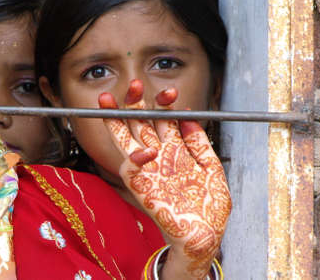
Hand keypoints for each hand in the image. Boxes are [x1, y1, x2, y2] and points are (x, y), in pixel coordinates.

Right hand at [98, 79, 231, 278]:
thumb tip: (189, 117)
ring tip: (108, 100)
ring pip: (125, 139)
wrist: (205, 234)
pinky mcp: (141, 187)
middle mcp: (158, 156)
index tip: (170, 93)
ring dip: (117, 120)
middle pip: (140, 123)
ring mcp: (147, 170)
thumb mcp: (211, 168)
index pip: (163, 119)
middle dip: (135, 104)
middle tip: (134, 85)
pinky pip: (132, 168)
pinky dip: (137, 158)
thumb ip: (200, 143)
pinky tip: (148, 150)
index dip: (164, 104)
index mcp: (175, 149)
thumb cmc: (209, 204)